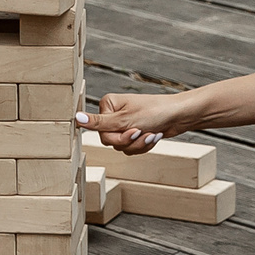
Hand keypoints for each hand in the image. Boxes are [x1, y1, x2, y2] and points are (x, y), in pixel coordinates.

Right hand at [78, 92, 192, 154]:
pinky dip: (143, 146)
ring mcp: (124, 124)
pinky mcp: (134, 133)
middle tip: (143, 132)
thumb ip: (99, 123)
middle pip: (110, 141)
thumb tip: (76, 118)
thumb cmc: (154, 111)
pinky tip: (154, 136)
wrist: (178, 116)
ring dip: (139, 144)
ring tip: (152, 133)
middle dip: (130, 141)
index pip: (100, 132)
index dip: (117, 136)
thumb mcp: (125, 119)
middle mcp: (113, 114)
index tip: (133, 130)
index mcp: (107, 105)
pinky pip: (131, 148)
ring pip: (122, 147)